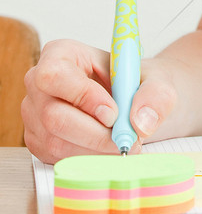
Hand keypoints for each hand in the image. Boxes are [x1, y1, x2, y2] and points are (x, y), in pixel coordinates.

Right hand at [22, 39, 176, 163]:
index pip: (55, 75)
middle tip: (127, 138)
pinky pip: (58, 158)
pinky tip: (108, 150)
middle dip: (95, 134)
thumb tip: (141, 122)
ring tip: (124, 143)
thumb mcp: (156, 79)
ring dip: (96, 150)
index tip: (113, 113)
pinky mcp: (39, 141)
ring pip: (56, 142)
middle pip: (54, 116)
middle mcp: (39, 83)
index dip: (83, 96)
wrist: (134, 101)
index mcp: (61, 53)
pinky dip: (89, 159)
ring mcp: (34, 114)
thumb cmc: (137, 83)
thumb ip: (156, 94)